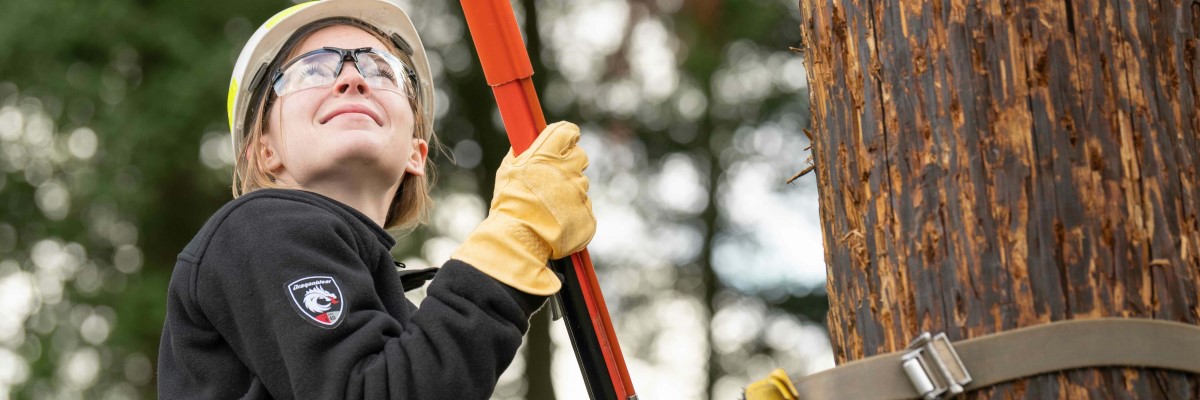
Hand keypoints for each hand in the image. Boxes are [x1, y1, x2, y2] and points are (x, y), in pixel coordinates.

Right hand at [451, 121, 594, 294]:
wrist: (518, 239)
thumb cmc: (509, 204)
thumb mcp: (507, 171)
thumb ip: (520, 154)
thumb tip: (524, 145)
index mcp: (546, 154)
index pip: (567, 132)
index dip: (568, 135)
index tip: (567, 140)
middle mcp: (567, 169)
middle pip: (580, 157)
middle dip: (570, 164)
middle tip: (554, 179)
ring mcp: (579, 192)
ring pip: (580, 186)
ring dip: (568, 193)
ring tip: (548, 209)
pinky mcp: (587, 214)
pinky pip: (583, 209)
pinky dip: (572, 215)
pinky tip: (556, 222)